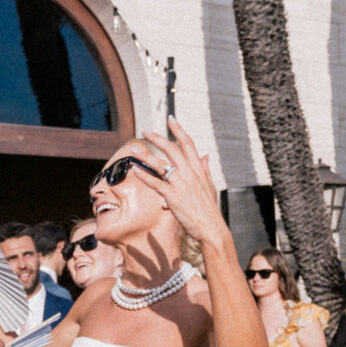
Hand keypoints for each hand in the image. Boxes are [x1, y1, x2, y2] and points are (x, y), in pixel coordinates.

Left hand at [135, 118, 233, 263]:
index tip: (170, 119)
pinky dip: (145, 176)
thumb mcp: (210, 185)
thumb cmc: (209, 209)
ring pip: (161, 164)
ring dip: (146, 156)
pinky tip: (135, 170)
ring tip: (134, 150)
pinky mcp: (173, 197)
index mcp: (198, 169)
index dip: (179, 130)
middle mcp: (190, 173)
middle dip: (157, 138)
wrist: (211, 228)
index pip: (188, 143)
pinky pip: (156, 183)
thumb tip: (206, 156)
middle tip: (145, 131)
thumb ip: (205, 169)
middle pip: (172, 149)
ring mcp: (182, 184)